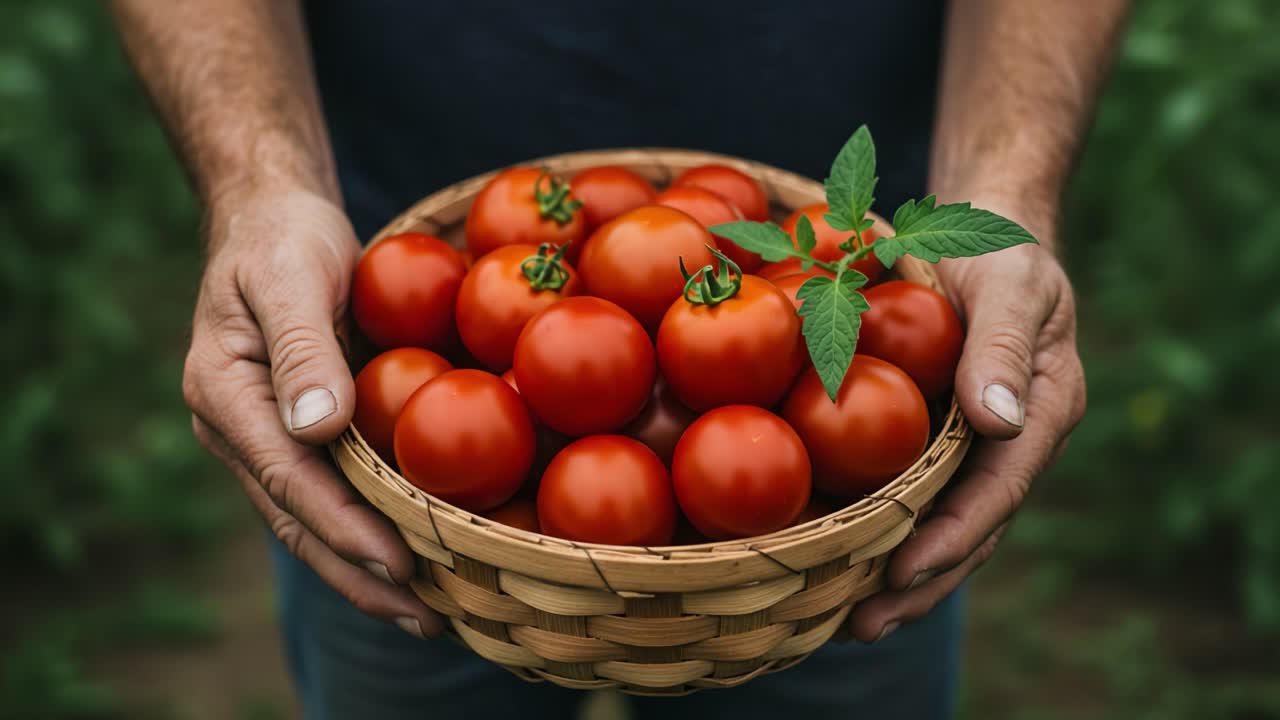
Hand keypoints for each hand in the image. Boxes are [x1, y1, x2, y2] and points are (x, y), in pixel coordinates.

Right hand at [182, 185, 441, 638]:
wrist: (271, 219)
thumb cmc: (283, 237)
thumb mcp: (292, 275)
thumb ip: (302, 347)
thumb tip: (317, 428)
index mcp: (223, 392)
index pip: (288, 476)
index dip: (344, 526)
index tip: (398, 563)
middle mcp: (235, 428)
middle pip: (296, 520)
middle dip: (358, 575)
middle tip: (426, 618)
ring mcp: (261, 438)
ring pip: (310, 521)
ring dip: (363, 570)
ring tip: (426, 611)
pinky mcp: (292, 435)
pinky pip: (327, 496)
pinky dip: (365, 533)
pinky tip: (411, 557)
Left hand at [847, 202, 1085, 642]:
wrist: (987, 233)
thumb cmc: (1002, 253)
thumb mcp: (1011, 285)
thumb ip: (1003, 347)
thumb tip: (1000, 421)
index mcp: (1040, 411)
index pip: (996, 492)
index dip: (951, 539)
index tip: (902, 573)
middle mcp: (1012, 442)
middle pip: (970, 530)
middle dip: (919, 584)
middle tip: (862, 627)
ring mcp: (977, 446)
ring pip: (942, 525)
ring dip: (900, 577)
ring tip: (849, 622)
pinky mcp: (942, 439)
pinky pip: (918, 496)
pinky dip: (885, 532)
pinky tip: (842, 561)